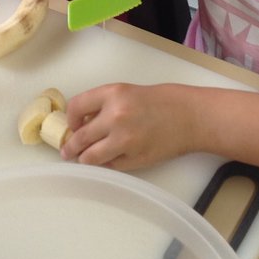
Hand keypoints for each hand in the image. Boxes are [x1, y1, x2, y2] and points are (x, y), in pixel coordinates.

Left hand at [60, 82, 198, 170]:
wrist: (189, 116)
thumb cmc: (160, 101)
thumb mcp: (127, 92)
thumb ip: (104, 104)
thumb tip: (80, 122)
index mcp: (113, 94)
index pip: (76, 108)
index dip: (70, 119)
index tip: (72, 125)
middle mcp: (115, 116)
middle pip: (80, 137)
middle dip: (71, 146)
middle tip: (68, 151)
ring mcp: (124, 140)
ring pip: (90, 157)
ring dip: (85, 158)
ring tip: (85, 158)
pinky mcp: (133, 159)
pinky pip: (109, 166)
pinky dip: (106, 164)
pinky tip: (109, 158)